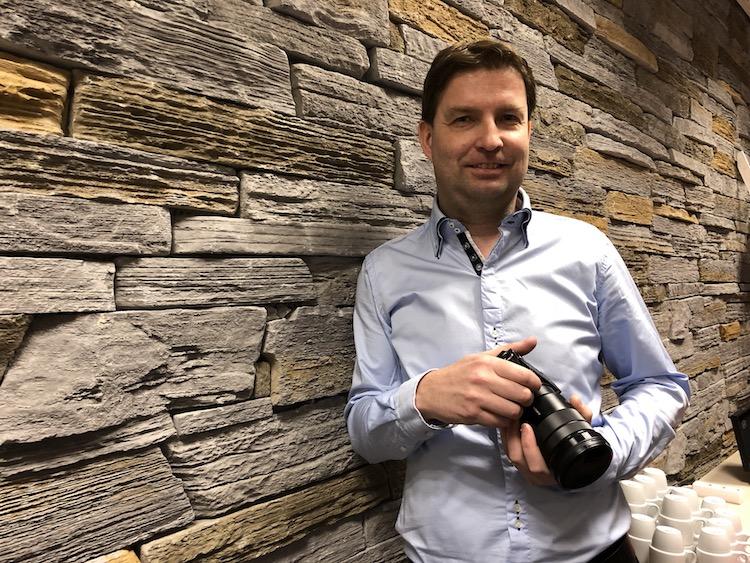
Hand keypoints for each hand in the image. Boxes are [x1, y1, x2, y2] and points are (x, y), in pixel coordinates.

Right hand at [414, 337, 540, 428]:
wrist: (432, 391)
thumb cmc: (459, 374)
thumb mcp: (481, 357)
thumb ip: (510, 349)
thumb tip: (533, 341)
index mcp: (487, 363)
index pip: (524, 375)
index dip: (534, 383)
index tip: (533, 386)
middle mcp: (483, 379)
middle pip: (522, 395)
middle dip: (526, 399)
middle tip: (522, 399)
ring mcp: (478, 398)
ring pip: (513, 410)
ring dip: (516, 412)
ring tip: (510, 408)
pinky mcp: (473, 414)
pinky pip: (500, 422)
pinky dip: (503, 421)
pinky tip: (499, 415)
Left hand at [501, 394, 592, 485]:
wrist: (571, 459)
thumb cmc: (575, 446)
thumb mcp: (583, 431)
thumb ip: (583, 415)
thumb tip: (575, 399)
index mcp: (555, 471)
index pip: (537, 465)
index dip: (529, 447)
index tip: (526, 426)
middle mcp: (539, 475)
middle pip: (519, 460)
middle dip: (513, 437)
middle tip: (514, 417)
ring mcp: (527, 471)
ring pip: (511, 456)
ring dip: (508, 435)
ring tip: (510, 417)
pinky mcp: (519, 464)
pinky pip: (508, 452)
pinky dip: (505, 437)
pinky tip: (506, 423)